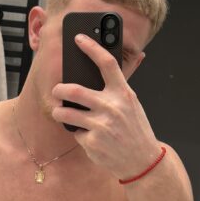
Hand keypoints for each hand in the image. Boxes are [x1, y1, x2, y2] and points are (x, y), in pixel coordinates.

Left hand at [51, 33, 162, 178]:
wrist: (142, 161)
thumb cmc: (135, 129)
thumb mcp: (132, 104)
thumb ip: (119, 86)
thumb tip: (122, 59)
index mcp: (123, 93)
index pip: (106, 63)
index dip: (91, 47)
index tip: (78, 38)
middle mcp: (112, 107)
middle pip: (74, 90)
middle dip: (59, 90)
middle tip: (57, 91)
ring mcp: (101, 126)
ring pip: (66, 113)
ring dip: (59, 112)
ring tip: (61, 113)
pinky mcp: (92, 143)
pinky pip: (75, 133)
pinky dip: (78, 134)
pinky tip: (89, 137)